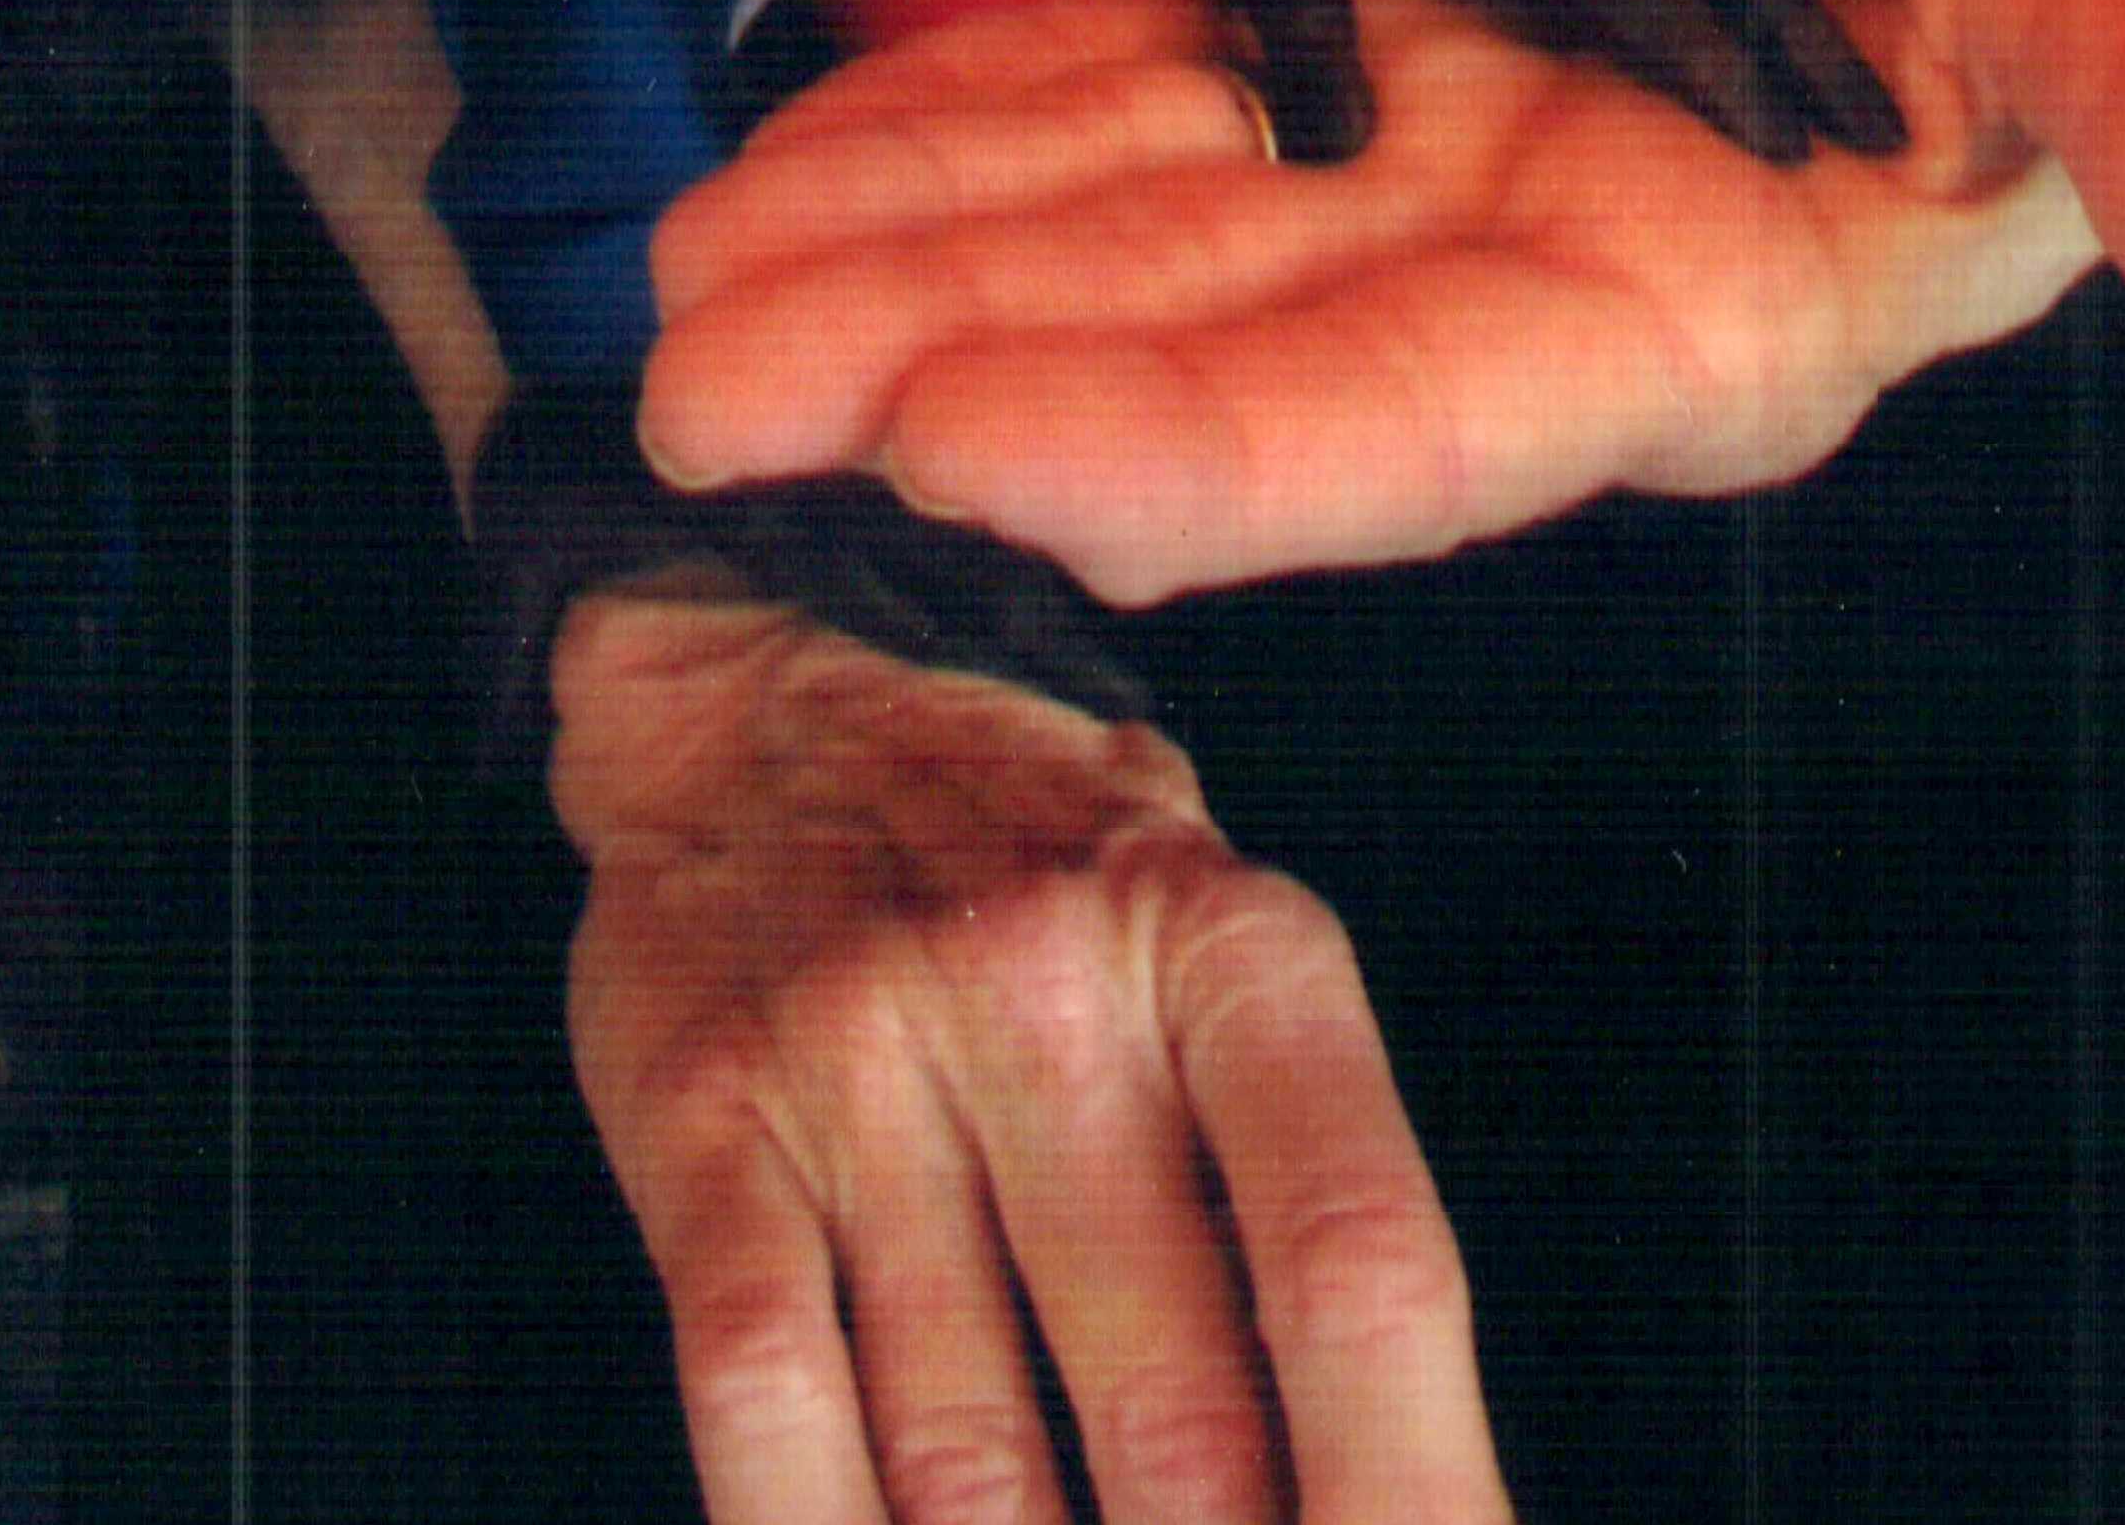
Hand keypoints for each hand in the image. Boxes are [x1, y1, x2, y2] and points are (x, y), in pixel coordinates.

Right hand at [556, 588, 1506, 1524]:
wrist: (765, 680)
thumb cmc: (1040, 864)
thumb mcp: (1203, 944)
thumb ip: (1285, 1188)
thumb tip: (1380, 1482)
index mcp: (1226, 943)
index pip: (1356, 1263)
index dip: (1414, 1484)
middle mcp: (1050, 986)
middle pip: (1181, 1412)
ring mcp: (867, 1053)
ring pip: (974, 1456)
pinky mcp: (711, 1118)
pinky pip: (770, 1398)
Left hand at [645, 0, 2124, 603]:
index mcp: (1700, 328)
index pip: (1419, 417)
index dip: (1198, 440)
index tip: (971, 453)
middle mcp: (1524, 292)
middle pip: (1197, 355)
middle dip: (943, 377)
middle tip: (698, 400)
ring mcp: (1436, 186)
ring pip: (1121, 242)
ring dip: (896, 271)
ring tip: (666, 310)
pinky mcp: (1386, 67)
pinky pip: (1138, 110)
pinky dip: (967, 133)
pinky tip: (794, 160)